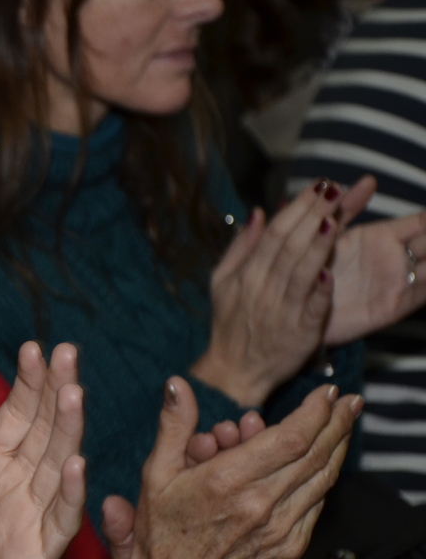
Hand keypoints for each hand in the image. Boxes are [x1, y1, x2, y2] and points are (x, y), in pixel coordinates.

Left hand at [0, 341, 85, 558]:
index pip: (17, 414)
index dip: (28, 382)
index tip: (35, 346)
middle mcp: (18, 489)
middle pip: (44, 432)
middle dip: (57, 392)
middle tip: (67, 354)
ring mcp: (30, 524)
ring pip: (57, 469)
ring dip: (68, 432)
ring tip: (74, 394)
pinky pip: (56, 526)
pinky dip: (67, 495)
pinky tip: (75, 465)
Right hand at [111, 377, 360, 558]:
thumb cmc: (160, 532)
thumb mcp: (155, 473)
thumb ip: (173, 425)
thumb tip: (178, 384)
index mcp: (226, 481)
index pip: (290, 438)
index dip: (314, 412)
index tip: (324, 393)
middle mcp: (259, 505)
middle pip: (316, 454)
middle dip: (337, 422)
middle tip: (350, 400)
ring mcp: (279, 530)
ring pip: (323, 480)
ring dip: (339, 447)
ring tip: (346, 423)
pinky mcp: (289, 549)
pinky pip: (316, 506)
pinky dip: (325, 479)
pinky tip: (326, 462)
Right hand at [191, 181, 340, 406]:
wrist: (234, 371)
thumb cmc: (230, 324)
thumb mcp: (222, 282)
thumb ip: (241, 247)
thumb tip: (258, 212)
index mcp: (245, 275)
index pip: (274, 233)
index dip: (296, 208)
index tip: (316, 187)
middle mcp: (262, 289)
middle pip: (290, 245)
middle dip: (313, 215)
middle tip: (333, 190)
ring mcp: (281, 311)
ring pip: (302, 271)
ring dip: (320, 243)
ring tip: (337, 217)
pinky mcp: (300, 333)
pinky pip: (312, 307)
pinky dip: (320, 289)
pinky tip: (330, 270)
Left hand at [324, 183, 425, 342]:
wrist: (299, 308)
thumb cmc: (314, 265)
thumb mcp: (329, 234)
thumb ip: (345, 208)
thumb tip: (368, 179)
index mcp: (385, 235)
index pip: (421, 222)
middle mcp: (397, 257)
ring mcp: (398, 282)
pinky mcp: (393, 307)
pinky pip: (422, 295)